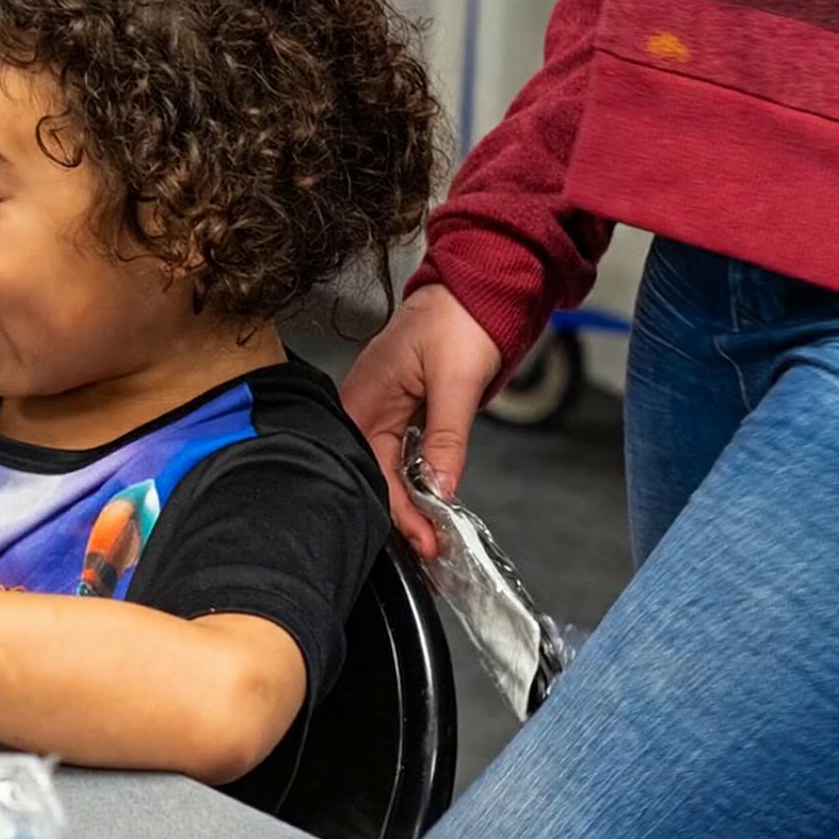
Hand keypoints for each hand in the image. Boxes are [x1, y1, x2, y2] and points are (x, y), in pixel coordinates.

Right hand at [341, 285, 501, 558]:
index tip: (427, 543)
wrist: (475, 285)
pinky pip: (398, 456)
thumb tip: (441, 489)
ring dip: (408, 504)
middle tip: (432, 553)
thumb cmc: (458, 319)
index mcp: (365, 400)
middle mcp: (363, 409)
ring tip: (431, 539)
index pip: (374, 472)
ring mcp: (379, 411)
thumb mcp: (457, 381)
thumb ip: (446, 438)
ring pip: (385, 471)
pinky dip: (414, 482)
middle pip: (373, 477)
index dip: (400, 512)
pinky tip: (428, 503)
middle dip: (401, 519)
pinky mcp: (398, 411)